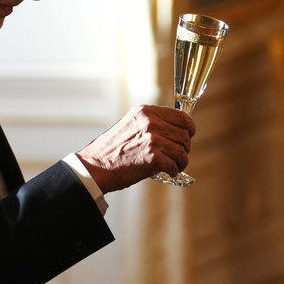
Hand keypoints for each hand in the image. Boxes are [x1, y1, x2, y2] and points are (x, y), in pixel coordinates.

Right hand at [77, 105, 196, 192]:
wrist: (95, 167)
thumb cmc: (111, 150)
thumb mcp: (131, 125)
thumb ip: (152, 123)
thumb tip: (175, 129)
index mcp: (146, 112)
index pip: (182, 116)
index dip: (189, 128)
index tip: (188, 136)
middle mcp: (151, 122)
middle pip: (185, 135)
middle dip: (184, 147)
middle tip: (178, 156)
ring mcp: (153, 139)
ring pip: (182, 151)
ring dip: (181, 161)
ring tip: (173, 166)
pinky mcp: (153, 157)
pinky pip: (175, 164)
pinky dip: (174, 170)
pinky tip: (167, 172)